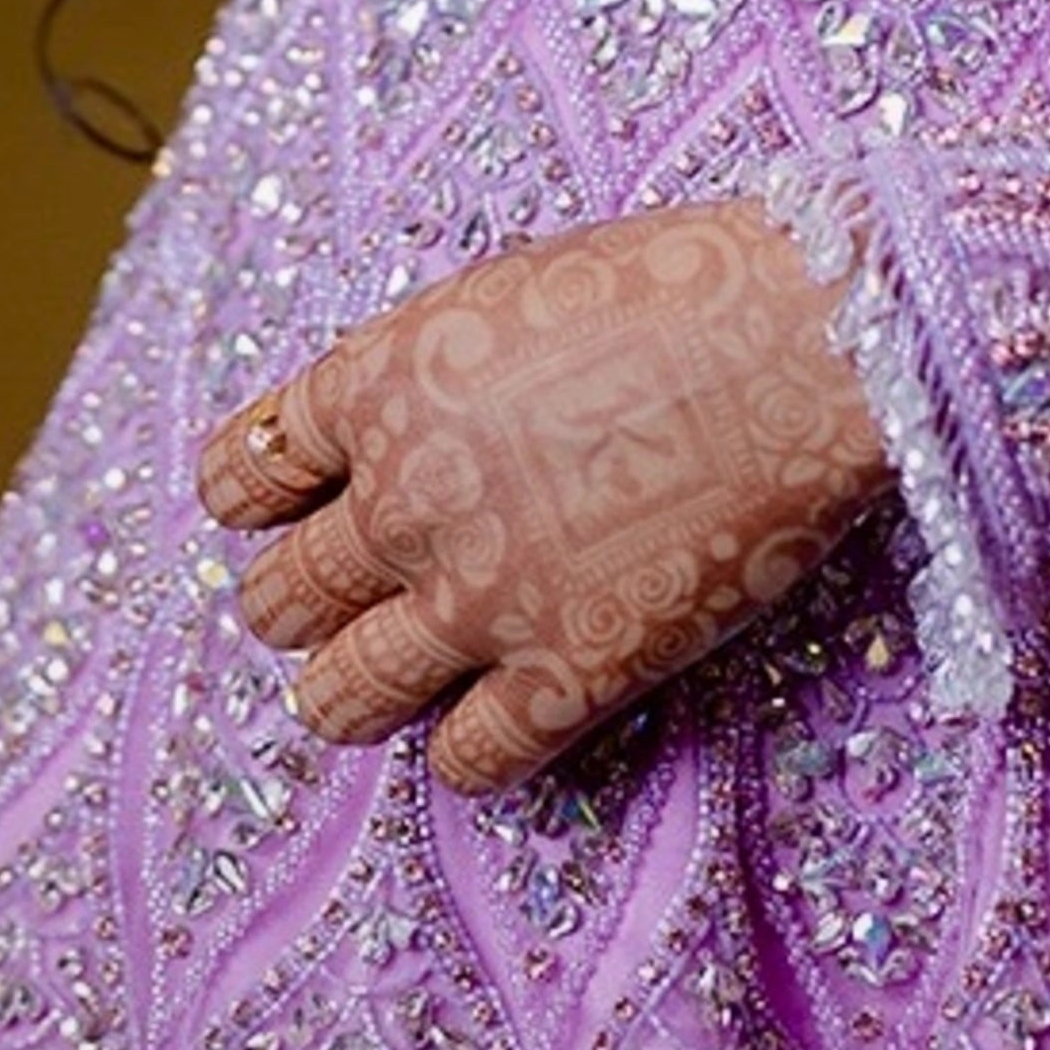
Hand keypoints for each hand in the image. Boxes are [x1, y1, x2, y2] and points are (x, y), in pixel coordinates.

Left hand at [191, 196, 895, 798]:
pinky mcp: (570, 672)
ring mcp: (481, 595)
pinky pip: (466, 762)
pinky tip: (492, 723)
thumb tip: (385, 436)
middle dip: (295, 606)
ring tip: (369, 688)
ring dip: (344, 696)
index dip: (260, 505)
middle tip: (329, 610)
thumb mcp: (503, 294)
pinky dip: (463, 753)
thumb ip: (425, 375)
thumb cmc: (675, 287)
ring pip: (339, 699)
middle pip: (278, 598)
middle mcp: (404, 497)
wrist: (804, 339)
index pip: (245, 474)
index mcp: (377, 384)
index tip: (286, 516)